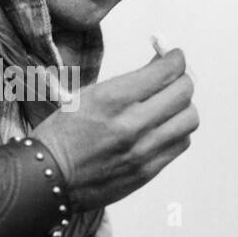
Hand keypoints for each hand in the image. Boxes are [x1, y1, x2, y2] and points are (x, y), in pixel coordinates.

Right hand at [35, 48, 197, 211]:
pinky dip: (177, 131)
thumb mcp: (87, 95)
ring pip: (189, 118)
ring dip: (183, 107)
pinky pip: (181, 144)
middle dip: (182, 79)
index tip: (173, 56)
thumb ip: (128, 82)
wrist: (48, 180)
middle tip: (173, 78)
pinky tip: (163, 129)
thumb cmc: (62, 135)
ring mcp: (142, 150)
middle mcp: (131, 124)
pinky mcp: (147, 171)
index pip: (166, 70)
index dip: (175, 58)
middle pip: (184, 92)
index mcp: (112, 99)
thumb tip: (160, 65)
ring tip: (168, 106)